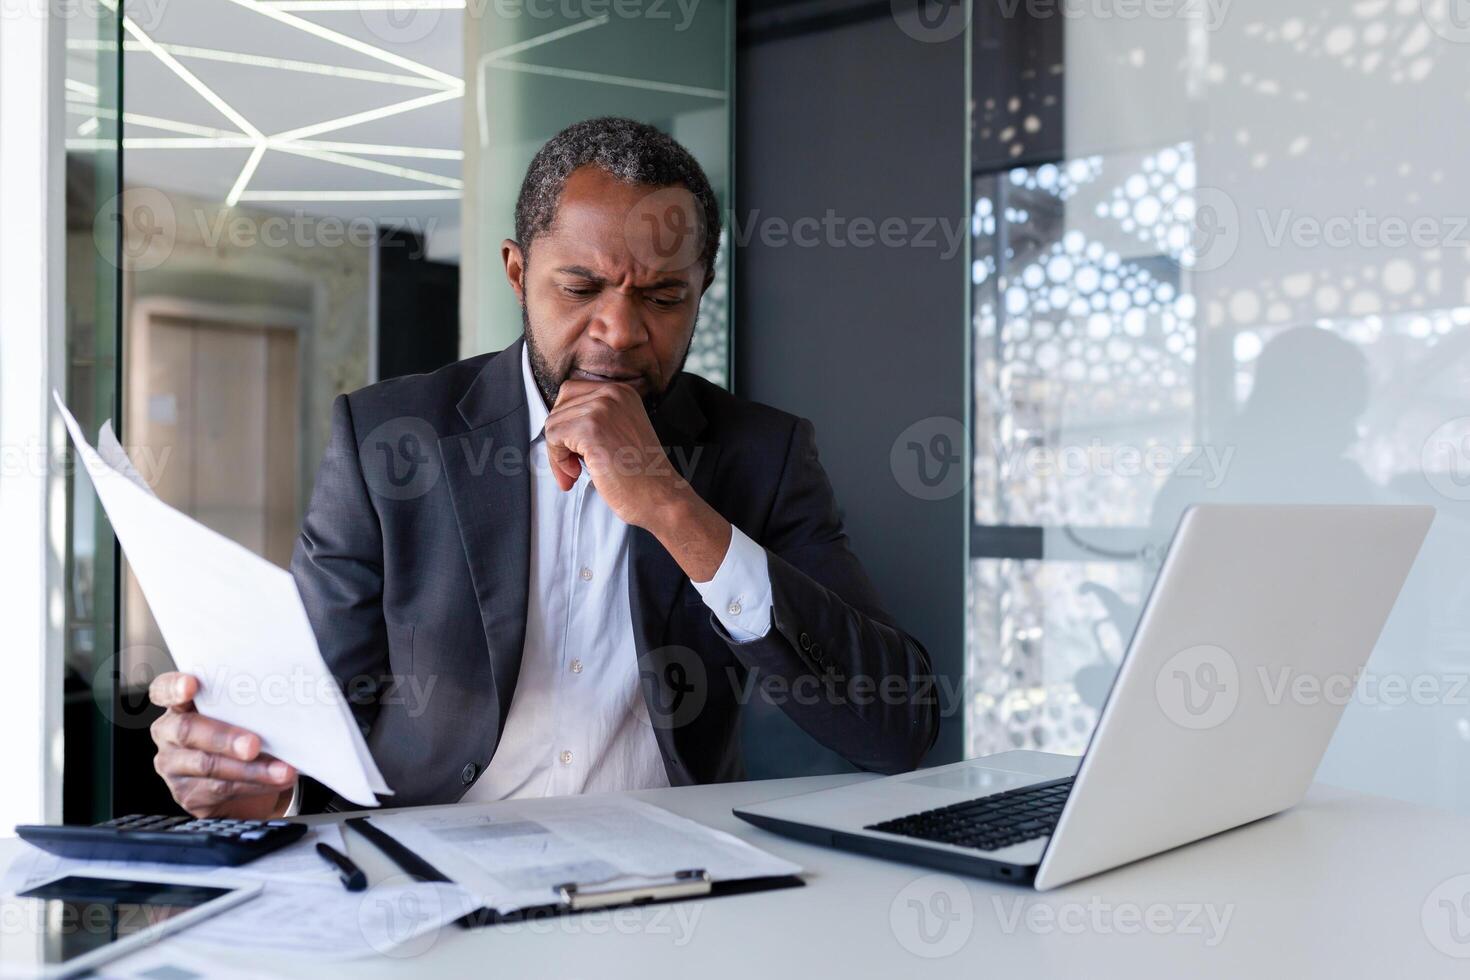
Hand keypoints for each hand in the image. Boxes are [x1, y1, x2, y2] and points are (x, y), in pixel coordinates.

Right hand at [148, 671, 296, 818]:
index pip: (163, 690)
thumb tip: (280, 699)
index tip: (191, 684)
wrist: (243, 778)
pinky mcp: (188, 794)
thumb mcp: (240, 713)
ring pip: (208, 765)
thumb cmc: (241, 731)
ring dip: (251, 769)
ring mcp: (174, 766)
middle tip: (253, 745)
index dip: (174, 687)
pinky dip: (254, 784)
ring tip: (282, 770)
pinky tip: (275, 781)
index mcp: (179, 705)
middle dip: (224, 738)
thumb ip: (244, 704)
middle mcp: (169, 734)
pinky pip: (221, 789)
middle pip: (187, 731)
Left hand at [543, 380, 690, 528]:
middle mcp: (612, 393)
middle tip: (571, 464)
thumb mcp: (619, 432)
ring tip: (575, 472)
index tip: (573, 449)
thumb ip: (595, 421)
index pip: (571, 393)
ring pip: (553, 423)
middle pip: (560, 406)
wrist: (660, 496)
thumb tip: (558, 425)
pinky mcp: (591, 428)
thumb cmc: (642, 474)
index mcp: (621, 392)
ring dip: (558, 453)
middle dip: (560, 438)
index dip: (567, 423)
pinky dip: (558, 460)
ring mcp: (602, 408)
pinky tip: (576, 473)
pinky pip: (553, 437)